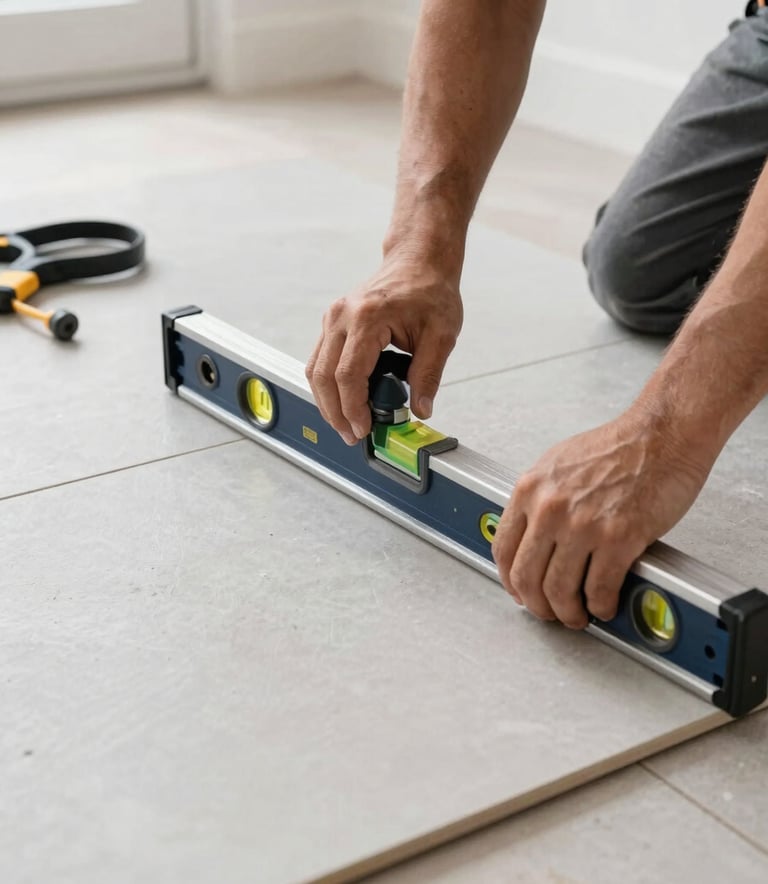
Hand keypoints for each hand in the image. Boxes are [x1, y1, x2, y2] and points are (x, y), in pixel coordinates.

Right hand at [306, 253, 462, 443]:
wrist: (419, 261)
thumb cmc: (430, 290)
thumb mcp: (441, 335)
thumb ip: (429, 375)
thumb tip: (421, 410)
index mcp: (367, 317)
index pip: (348, 374)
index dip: (353, 408)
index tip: (364, 429)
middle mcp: (342, 316)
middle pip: (322, 375)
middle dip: (335, 412)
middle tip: (353, 435)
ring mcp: (333, 318)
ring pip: (314, 369)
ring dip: (328, 402)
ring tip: (348, 424)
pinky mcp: (333, 323)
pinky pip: (320, 360)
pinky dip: (329, 385)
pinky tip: (346, 402)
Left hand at [492, 410, 711, 627]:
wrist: (662, 435)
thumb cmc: (619, 446)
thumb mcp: (559, 465)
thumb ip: (541, 499)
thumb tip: (532, 535)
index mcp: (531, 489)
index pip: (503, 548)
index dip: (510, 580)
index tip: (520, 591)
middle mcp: (550, 508)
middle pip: (526, 576)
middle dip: (537, 604)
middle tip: (548, 612)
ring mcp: (583, 525)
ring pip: (559, 590)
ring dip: (568, 613)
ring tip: (577, 616)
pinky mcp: (619, 538)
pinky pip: (599, 589)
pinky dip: (600, 606)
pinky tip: (605, 605)